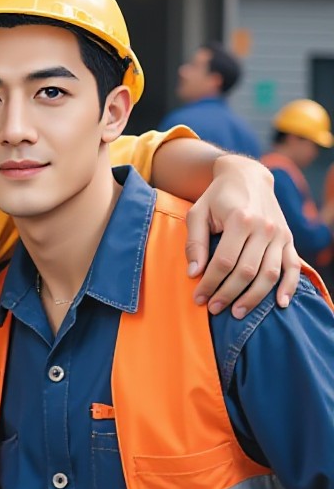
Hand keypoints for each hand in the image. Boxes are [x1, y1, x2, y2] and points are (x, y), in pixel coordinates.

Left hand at [186, 153, 299, 318]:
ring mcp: (279, 233)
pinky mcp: (289, 238)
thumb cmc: (217, 197)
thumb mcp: (198, 212)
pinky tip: (280, 304)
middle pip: (247, 271)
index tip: (199, 297)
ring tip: (237, 312)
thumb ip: (195, 242)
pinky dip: (289, 287)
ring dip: (254, 298)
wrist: (246, 176)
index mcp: (240, 218)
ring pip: (269, 274)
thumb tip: (194, 273)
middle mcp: (264, 227)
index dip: (210, 283)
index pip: (224, 261)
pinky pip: (293, 267)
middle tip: (214, 308)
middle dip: (228, 294)